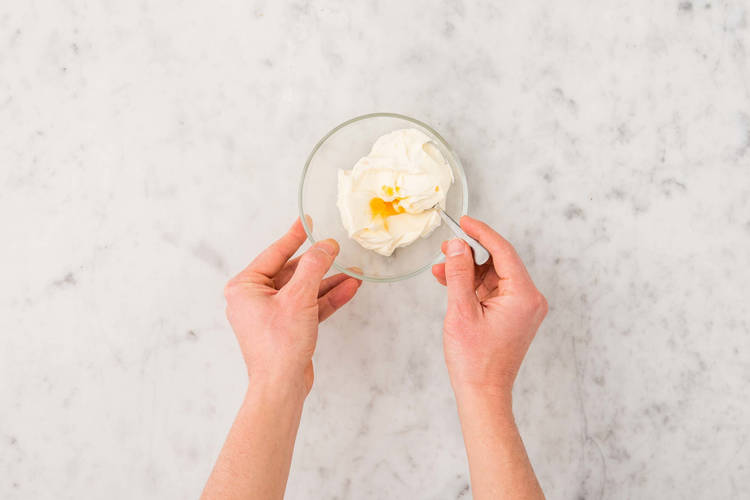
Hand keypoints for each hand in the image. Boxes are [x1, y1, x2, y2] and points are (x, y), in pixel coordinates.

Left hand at [224, 217, 360, 395]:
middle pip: (291, 272)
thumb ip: (313, 267)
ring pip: (303, 290)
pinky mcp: (286, 328)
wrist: (281, 387)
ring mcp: (270, 314)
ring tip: (353, 272)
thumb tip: (326, 246)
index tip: (308, 221)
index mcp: (245, 287)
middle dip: (318, 264)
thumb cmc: (279, 346)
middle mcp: (254, 299)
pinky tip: (348, 289)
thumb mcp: (299, 298)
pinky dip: (327, 299)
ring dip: (328, 282)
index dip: (295, 236)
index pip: (274, 253)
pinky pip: (308, 306)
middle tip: (337, 249)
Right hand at [432, 216, 546, 397]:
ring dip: (468, 271)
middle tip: (446, 248)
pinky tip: (450, 283)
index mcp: (524, 296)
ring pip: (493, 276)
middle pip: (499, 262)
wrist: (483, 394)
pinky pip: (492, 290)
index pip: (504, 251)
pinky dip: (472, 285)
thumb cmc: (475, 360)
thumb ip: (460, 273)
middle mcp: (529, 299)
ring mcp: (522, 308)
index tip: (464, 221)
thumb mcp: (461, 310)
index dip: (481, 233)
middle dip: (470, 254)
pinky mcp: (513, 315)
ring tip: (441, 270)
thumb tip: (459, 245)